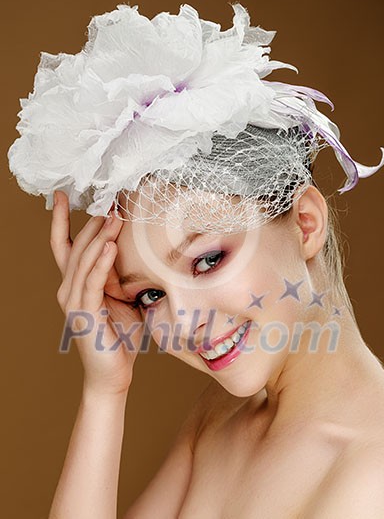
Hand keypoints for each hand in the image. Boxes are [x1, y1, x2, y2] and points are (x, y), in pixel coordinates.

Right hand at [50, 190, 141, 394]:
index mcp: (76, 283)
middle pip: (76, 247)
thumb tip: (137, 249)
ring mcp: (74, 301)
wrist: (114, 373)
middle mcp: (69, 289)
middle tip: (110, 203)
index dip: (61, 220)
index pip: (64, 245)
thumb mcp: (122, 298)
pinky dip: (100, 263)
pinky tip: (111, 246)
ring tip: (114, 217)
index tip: (62, 195)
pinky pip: (92, 283)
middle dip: (93, 224)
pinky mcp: (85, 314)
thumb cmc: (120, 336)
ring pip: (83, 261)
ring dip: (100, 237)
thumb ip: (120, 275)